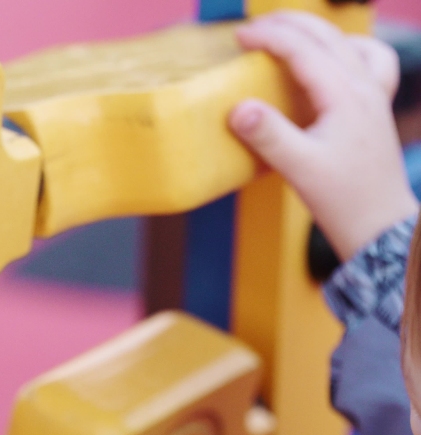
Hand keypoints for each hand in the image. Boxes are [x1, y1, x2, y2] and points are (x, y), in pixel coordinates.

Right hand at [228, 11, 417, 260]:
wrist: (380, 226)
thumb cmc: (342, 200)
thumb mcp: (299, 169)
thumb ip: (268, 135)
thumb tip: (238, 108)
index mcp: (346, 96)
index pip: (304, 49)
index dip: (269, 37)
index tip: (239, 38)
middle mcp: (365, 88)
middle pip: (326, 35)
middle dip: (287, 24)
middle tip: (251, 30)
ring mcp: (374, 97)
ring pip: (347, 42)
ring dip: (314, 31)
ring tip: (286, 35)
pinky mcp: (375, 109)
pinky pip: (370, 62)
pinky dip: (348, 50)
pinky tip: (331, 60)